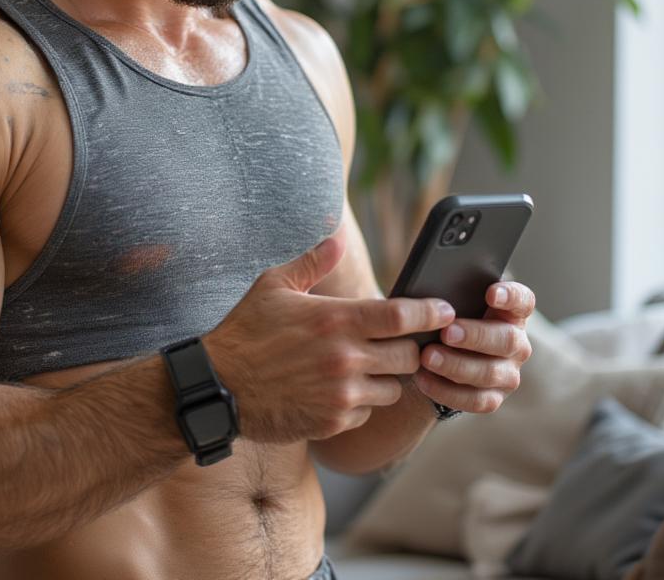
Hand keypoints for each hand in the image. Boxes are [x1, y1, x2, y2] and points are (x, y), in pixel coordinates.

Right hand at [204, 232, 455, 444]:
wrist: (219, 386)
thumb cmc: (245, 330)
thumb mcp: (273, 285)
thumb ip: (312, 263)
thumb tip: (336, 240)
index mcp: (336, 320)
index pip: (402, 317)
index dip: (430, 313)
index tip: (444, 310)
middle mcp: (346, 358)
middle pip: (409, 355)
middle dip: (412, 347)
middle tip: (401, 341)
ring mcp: (342, 393)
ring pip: (394, 388)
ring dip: (388, 377)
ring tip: (366, 366)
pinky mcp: (334, 421)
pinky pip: (368, 411)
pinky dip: (363, 401)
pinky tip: (340, 388)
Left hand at [412, 281, 534, 413]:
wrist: (431, 356)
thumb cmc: (440, 319)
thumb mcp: (446, 304)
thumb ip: (448, 294)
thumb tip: (432, 285)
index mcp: (509, 313)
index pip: (523, 301)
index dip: (511, 296)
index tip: (490, 293)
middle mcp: (515, 344)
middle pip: (507, 339)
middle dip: (475, 336)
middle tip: (446, 332)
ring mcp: (507, 373)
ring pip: (490, 372)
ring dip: (456, 365)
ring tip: (426, 356)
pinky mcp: (492, 398)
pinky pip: (475, 400)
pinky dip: (446, 390)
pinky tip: (423, 378)